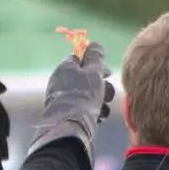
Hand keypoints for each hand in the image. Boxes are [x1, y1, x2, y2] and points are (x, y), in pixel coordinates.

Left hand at [27, 39, 116, 160]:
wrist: (71, 125)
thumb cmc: (84, 95)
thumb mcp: (93, 72)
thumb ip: (95, 57)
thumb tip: (94, 44)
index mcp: (65, 68)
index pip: (80, 58)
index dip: (95, 64)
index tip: (106, 73)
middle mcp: (62, 82)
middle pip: (87, 77)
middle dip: (101, 85)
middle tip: (105, 92)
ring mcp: (63, 98)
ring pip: (88, 94)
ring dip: (100, 100)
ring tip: (103, 107)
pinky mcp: (67, 114)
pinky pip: (85, 108)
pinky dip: (94, 110)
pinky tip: (99, 116)